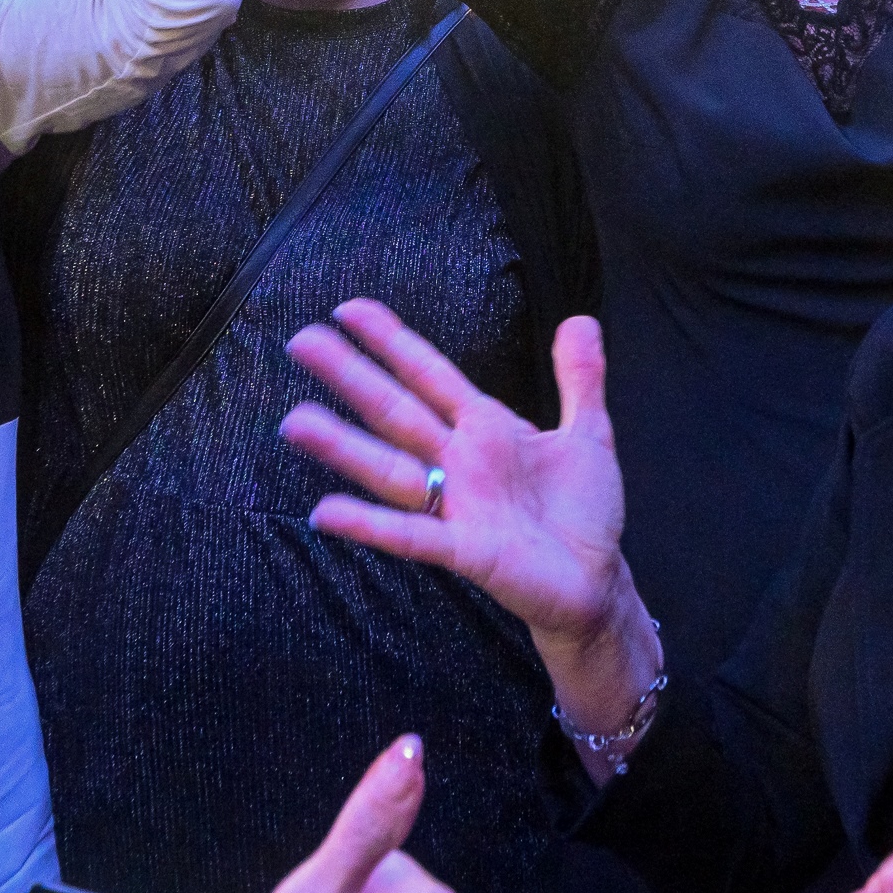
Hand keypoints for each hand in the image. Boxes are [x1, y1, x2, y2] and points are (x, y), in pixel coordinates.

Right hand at [284, 304, 629, 652]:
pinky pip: (410, 535)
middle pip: (395, 411)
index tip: (349, 310)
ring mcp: (457, 506)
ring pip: (390, 469)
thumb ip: (580, 379)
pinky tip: (324, 511)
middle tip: (300, 342)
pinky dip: (368, 524)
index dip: (391, 341)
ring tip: (295, 422)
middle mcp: (459, 462)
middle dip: (350, 376)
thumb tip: (581, 319)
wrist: (597, 582)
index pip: (428, 374)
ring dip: (342, 446)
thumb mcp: (589, 435)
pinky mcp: (466, 551)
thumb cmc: (584, 514)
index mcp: (485, 428)